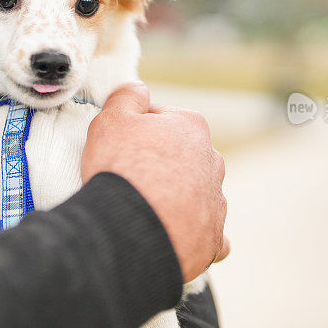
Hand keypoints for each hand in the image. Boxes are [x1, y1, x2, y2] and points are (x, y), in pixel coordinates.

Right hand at [81, 82, 228, 282]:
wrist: (131, 232)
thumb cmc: (122, 170)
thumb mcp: (112, 119)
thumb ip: (127, 96)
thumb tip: (139, 88)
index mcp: (191, 127)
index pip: (162, 121)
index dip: (135, 132)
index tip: (119, 147)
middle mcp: (211, 162)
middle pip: (182, 157)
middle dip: (162, 164)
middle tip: (130, 178)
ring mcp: (215, 202)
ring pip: (196, 194)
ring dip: (178, 198)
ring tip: (145, 209)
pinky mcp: (212, 239)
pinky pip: (205, 231)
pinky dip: (193, 231)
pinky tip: (175, 234)